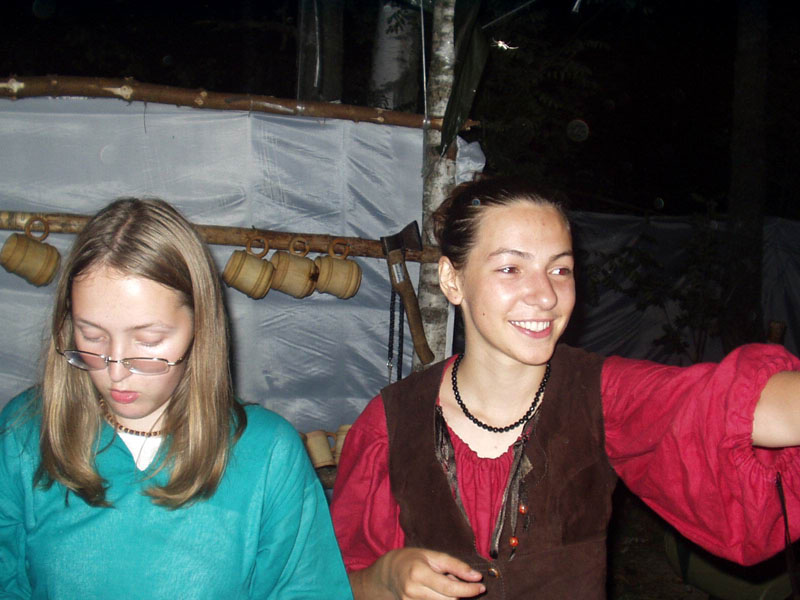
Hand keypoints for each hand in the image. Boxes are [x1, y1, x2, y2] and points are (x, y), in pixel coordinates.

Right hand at [352, 547, 484, 599]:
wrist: (388, 573)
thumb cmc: (413, 560)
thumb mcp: (433, 556)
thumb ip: (456, 566)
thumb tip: (477, 577)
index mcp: (418, 573)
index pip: (449, 589)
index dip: (469, 590)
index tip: (481, 587)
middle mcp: (412, 591)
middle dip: (460, 594)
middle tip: (461, 583)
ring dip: (450, 599)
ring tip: (444, 586)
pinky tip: (438, 594)